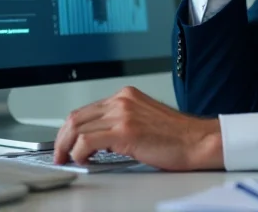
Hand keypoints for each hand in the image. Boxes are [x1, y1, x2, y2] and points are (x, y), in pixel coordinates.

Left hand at [53, 86, 222, 170]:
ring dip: (67, 147)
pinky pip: (88, 141)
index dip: (70, 129)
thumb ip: (120, 122)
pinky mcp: (125, 130)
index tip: (65, 143)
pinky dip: (80, 153)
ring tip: (68, 160)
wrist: (198, 141)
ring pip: (78, 128)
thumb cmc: (176, 136)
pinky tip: (86, 161)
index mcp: (126, 95)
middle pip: (77, 116)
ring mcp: (123, 113)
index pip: (86, 110)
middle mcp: (122, 100)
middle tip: (60, 155)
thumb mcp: (144, 119)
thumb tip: (96, 140)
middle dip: (62, 139)